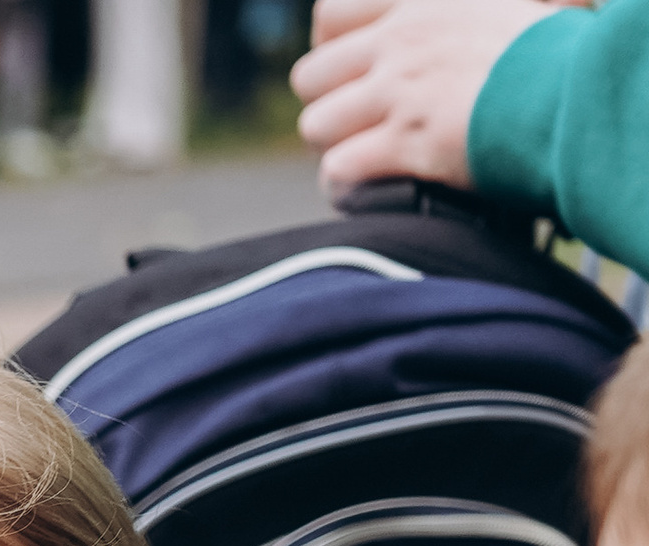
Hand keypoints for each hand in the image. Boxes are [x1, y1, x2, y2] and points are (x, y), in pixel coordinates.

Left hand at [291, 0, 556, 195]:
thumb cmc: (549, 54)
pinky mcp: (405, 141)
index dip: (330, 50)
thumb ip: (449, 21)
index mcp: (421, 2)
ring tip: (368, 155)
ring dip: (337, 145)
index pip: (330, 16)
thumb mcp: (498, 10)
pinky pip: (337, 169)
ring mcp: (399, 91)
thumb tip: (429, 47)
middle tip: (359, 122)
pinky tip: (371, 185)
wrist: (577, 92)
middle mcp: (401, 41)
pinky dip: (347, 184)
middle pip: (309, 76)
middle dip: (329, 103)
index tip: (352, 72)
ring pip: (316, 124)